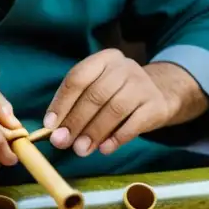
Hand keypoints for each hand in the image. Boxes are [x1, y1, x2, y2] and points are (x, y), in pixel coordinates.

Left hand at [43, 49, 207, 155]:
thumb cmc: (117, 94)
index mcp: (104, 59)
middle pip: (95, 95)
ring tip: (81, 150)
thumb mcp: (98, 89)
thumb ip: (76, 106)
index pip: (78, 78)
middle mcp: (124, 67)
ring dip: (94, 132)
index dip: (62, 102)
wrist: (159, 93)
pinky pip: (134, 123)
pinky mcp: (156, 105)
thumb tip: (56, 132)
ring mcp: (142, 84)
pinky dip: (117, 138)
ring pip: (114, 109)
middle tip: (62, 142)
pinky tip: (104, 149)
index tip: (49, 125)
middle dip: (76, 121)